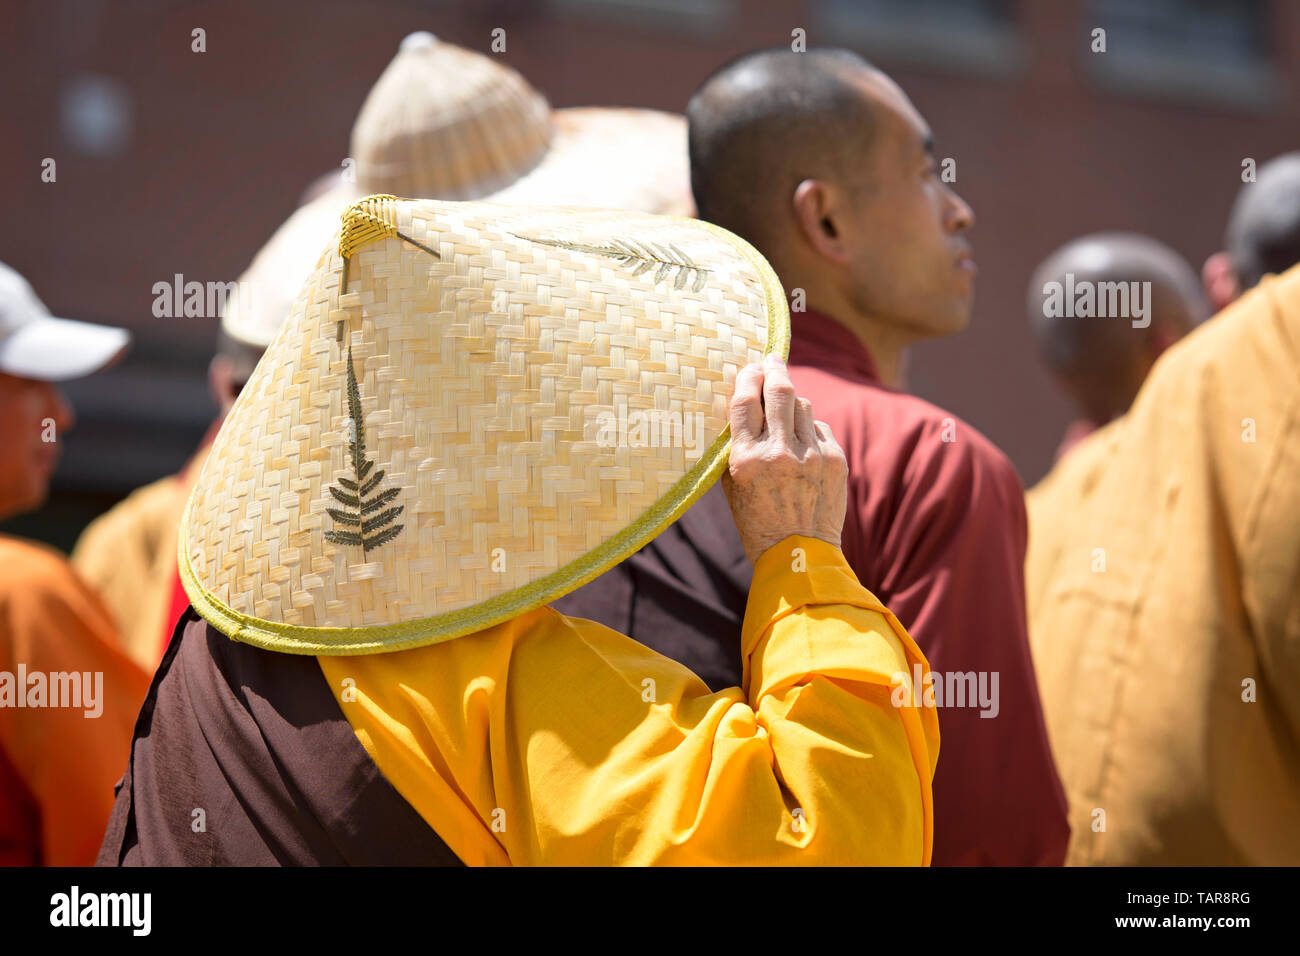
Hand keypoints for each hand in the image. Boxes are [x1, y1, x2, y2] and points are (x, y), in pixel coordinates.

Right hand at [721, 354, 846, 564]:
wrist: (801, 556)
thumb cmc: (758, 523)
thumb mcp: (732, 487)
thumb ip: (734, 448)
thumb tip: (740, 407)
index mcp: (746, 460)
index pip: (744, 402)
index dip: (746, 378)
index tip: (748, 367)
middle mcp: (779, 453)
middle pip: (779, 391)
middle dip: (774, 369)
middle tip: (771, 360)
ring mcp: (811, 455)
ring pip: (802, 405)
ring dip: (791, 400)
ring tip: (784, 404)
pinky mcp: (835, 460)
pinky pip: (819, 427)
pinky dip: (808, 427)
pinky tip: (802, 441)